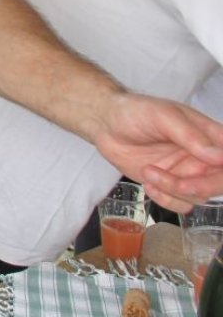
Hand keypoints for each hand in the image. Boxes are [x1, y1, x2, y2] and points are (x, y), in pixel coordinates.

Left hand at [95, 92, 222, 211]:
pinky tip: (148, 183)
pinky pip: (181, 204)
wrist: (105, 123)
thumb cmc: (135, 112)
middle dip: (201, 187)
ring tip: (149, 171)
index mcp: (210, 136)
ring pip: (199, 196)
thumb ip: (190, 135)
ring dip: (174, 190)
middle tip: (179, 182)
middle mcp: (203, 157)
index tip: (210, 172)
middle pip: (220, 182)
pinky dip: (166, 200)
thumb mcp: (162, 116)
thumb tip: (219, 156)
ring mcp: (187, 172)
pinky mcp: (170, 185)